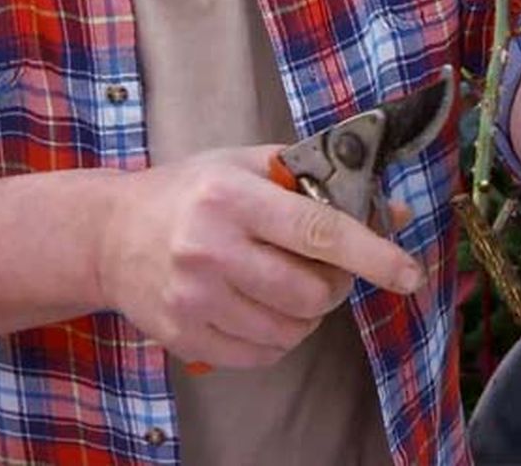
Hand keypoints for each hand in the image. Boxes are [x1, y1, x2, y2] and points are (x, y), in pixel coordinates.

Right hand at [96, 145, 422, 368]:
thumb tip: (395, 210)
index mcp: (231, 197)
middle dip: (334, 286)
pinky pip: (262, 354)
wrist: (110, 234)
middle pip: (311, 292)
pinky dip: (278, 337)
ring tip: (288, 286)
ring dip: (308, 315)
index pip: (319, 231)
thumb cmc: (192, 192)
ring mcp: (193, 297)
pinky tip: (262, 309)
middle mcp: (210, 248)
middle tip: (322, 270)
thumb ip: (321, 181)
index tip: (409, 274)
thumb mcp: (249, 165)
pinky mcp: (183, 334)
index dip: (373, 254)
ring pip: (291, 329)